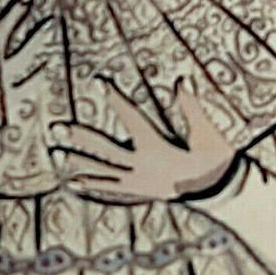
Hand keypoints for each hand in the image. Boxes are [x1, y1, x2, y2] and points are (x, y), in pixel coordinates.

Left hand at [53, 76, 236, 200]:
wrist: (221, 195)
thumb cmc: (216, 161)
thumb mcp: (208, 135)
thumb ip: (192, 108)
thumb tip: (182, 79)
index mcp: (157, 148)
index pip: (131, 117)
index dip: (115, 98)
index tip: (98, 82)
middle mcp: (142, 166)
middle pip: (105, 149)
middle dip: (80, 136)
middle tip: (55, 127)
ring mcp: (139, 181)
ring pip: (102, 171)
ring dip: (77, 161)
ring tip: (54, 152)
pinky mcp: (140, 190)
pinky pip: (110, 189)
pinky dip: (91, 184)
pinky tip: (72, 183)